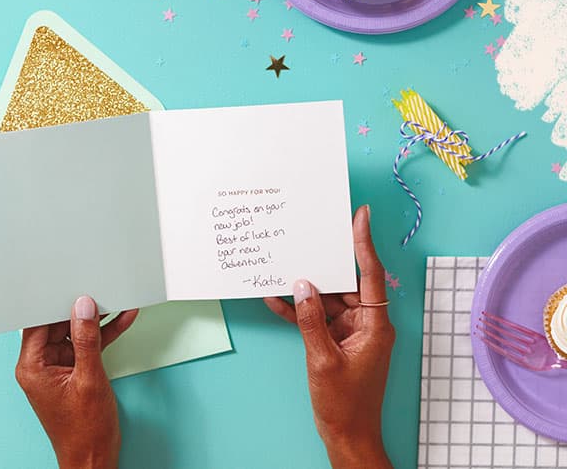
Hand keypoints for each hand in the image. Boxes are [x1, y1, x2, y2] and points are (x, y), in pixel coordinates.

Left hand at [15, 296, 137, 468]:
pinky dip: (104, 335)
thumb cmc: (84, 431)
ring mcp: (59, 367)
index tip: (69, 285)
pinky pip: (88, 346)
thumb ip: (86, 340)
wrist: (94, 459)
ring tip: (114, 297)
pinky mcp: (75, 371)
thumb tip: (83, 307)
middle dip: (78, 307)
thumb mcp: (89, 379)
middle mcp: (41, 365)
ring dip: (96, 319)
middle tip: (96, 286)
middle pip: (56, 324)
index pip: (37, 323)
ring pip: (75, 332)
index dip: (52, 302)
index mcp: (32, 366)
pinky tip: (122, 319)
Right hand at [264, 206, 394, 468]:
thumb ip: (311, 321)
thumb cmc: (345, 404)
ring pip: (327, 299)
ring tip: (283, 264)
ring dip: (306, 289)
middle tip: (309, 235)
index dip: (364, 243)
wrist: (346, 436)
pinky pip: (317, 318)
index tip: (359, 215)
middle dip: (325, 263)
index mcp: (375, 324)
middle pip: (345, 283)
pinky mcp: (335, 342)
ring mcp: (350, 332)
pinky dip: (299, 311)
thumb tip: (302, 286)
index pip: (371, 274)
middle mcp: (366, 323)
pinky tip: (276, 299)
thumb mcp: (323, 360)